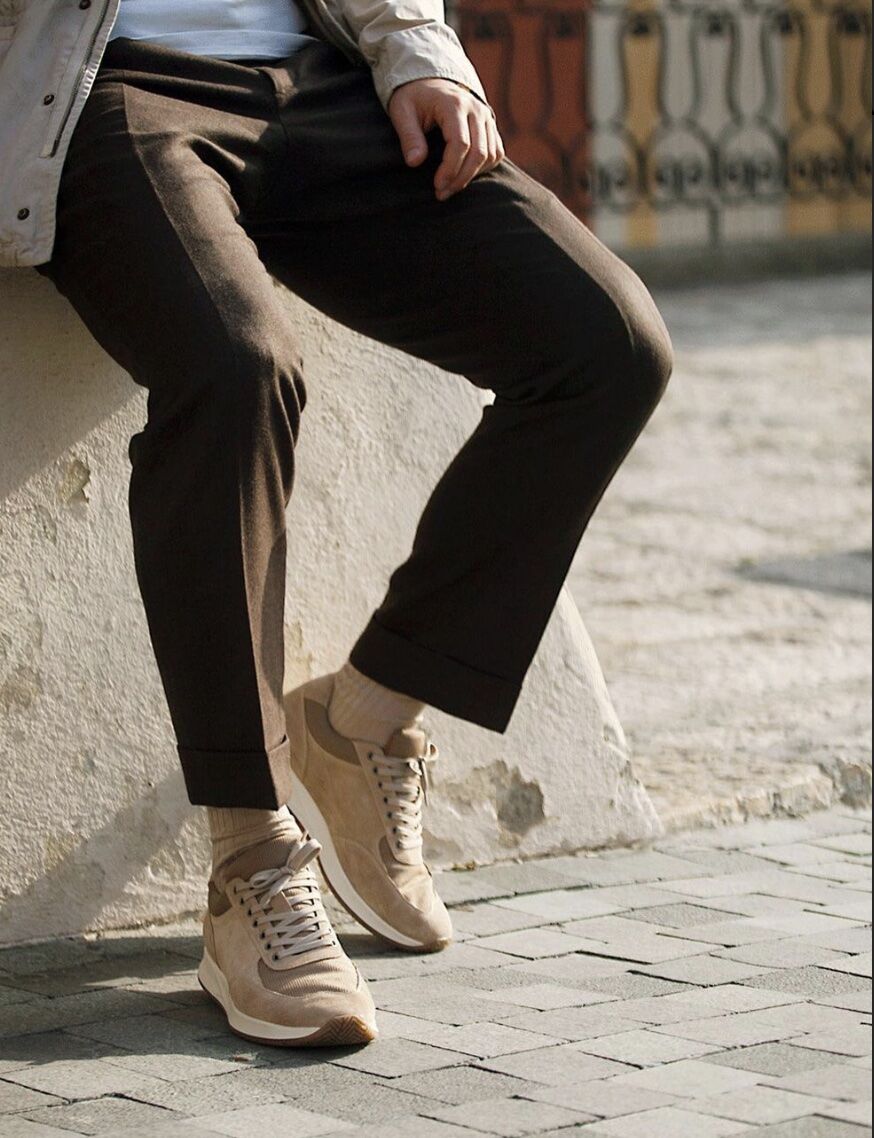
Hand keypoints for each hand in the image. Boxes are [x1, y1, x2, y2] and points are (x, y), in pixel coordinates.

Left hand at [388, 78, 505, 200]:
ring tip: (451, 187)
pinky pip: (496, 152)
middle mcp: (476, 109)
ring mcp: (486, 116)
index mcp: (454, 104)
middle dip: (461, 178)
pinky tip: (464, 175)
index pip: (460, 143)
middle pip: (479, 152)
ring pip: (491, 155)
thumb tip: (415, 163)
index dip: (450, 169)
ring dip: (473, 176)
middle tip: (442, 193)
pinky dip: (484, 168)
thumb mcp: (402, 111)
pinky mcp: (490, 125)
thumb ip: (409, 136)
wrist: (429, 79)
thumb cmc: (413, 96)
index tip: (437, 186)